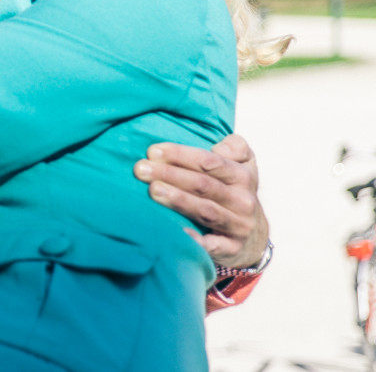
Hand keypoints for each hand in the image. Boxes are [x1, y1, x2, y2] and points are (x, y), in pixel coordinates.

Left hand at [134, 134, 268, 268]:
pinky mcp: (231, 248)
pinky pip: (213, 245)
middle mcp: (242, 200)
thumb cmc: (234, 191)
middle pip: (203, 185)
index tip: (152, 151)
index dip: (180, 155)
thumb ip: (235, 147)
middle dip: (170, 175)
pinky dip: (196, 240)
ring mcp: (238, 225)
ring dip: (178, 200)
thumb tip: (219, 146)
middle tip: (141, 169)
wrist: (253, 235)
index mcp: (242, 176)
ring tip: (152, 190)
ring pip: (205, 210)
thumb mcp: (243, 164)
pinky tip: (178, 232)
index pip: (209, 161)